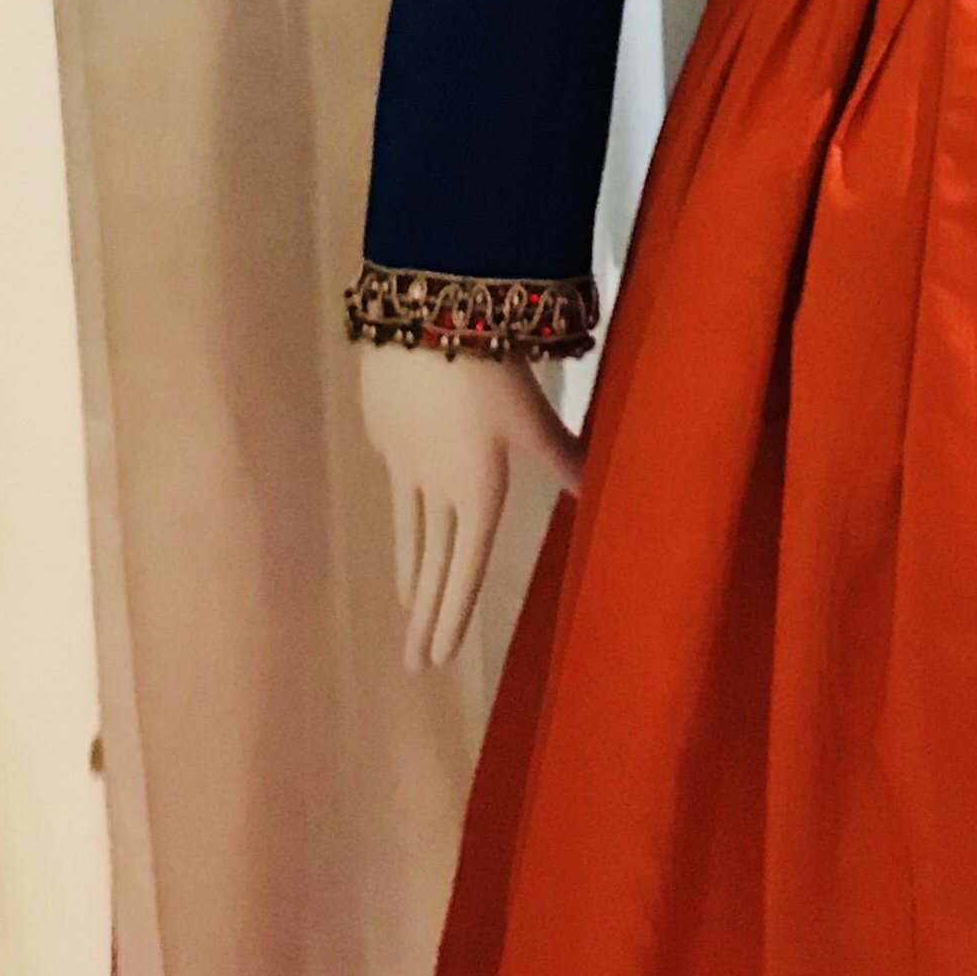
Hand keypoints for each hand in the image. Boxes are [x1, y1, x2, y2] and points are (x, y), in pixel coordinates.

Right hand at [358, 348, 586, 669]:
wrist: (427, 313)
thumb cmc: (493, 369)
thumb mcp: (535, 417)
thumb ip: (563, 456)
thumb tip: (595, 492)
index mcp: (477, 492)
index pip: (465, 568)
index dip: (453, 615)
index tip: (437, 659)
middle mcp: (435, 487)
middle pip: (430, 561)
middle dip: (424, 615)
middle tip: (414, 662)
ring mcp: (401, 461)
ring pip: (407, 527)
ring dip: (408, 569)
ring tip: (404, 602)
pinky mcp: (381, 430)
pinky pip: (395, 479)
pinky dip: (401, 506)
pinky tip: (404, 509)